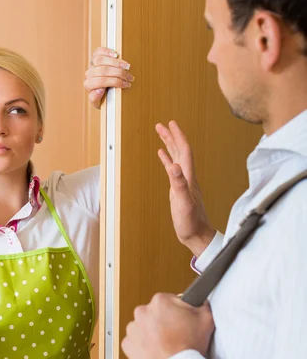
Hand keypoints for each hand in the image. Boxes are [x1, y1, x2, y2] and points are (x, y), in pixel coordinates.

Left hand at [84, 47, 133, 108]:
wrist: (99, 91)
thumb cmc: (100, 98)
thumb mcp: (98, 103)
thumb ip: (96, 99)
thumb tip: (99, 90)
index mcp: (88, 85)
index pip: (101, 81)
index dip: (114, 82)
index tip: (125, 85)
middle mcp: (88, 74)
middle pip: (103, 70)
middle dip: (119, 73)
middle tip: (129, 77)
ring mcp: (91, 65)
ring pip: (100, 60)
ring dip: (116, 63)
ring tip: (127, 67)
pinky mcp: (95, 57)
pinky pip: (98, 51)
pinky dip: (107, 52)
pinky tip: (116, 55)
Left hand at [122, 293, 214, 358]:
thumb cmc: (190, 346)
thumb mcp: (206, 319)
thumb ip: (203, 305)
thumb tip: (200, 302)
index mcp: (160, 301)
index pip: (168, 301)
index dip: (177, 312)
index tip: (181, 322)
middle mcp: (142, 312)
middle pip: (154, 314)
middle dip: (163, 322)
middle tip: (175, 336)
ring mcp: (133, 329)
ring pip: (143, 328)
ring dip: (151, 334)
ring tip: (165, 346)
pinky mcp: (127, 345)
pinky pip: (135, 343)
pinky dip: (143, 347)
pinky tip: (156, 353)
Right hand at [156, 121, 215, 256]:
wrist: (197, 235)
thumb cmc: (190, 222)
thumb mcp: (183, 202)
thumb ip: (179, 184)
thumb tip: (173, 165)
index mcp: (188, 178)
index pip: (184, 151)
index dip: (178, 136)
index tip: (171, 124)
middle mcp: (187, 177)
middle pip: (180, 151)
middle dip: (172, 136)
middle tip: (162, 125)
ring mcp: (183, 182)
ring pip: (176, 158)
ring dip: (169, 145)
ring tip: (161, 134)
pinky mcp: (179, 189)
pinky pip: (172, 170)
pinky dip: (167, 160)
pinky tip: (163, 156)